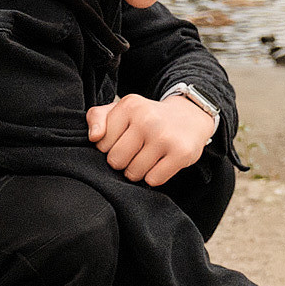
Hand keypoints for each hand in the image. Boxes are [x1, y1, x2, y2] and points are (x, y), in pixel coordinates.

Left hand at [85, 93, 213, 185]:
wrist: (190, 117)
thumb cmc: (148, 117)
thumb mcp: (122, 110)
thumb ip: (97, 117)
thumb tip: (94, 137)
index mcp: (129, 105)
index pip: (101, 144)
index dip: (110, 147)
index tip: (123, 140)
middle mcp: (147, 119)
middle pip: (115, 161)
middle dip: (123, 162)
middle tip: (135, 152)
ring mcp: (165, 136)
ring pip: (134, 173)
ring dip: (138, 171)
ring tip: (148, 158)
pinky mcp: (181, 153)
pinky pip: (153, 180)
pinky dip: (154, 177)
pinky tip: (160, 163)